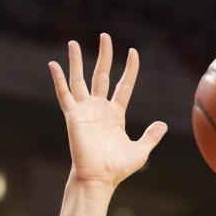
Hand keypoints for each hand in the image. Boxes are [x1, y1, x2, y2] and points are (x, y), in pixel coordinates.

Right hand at [49, 33, 166, 189]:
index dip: (130, 69)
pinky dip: (58, 79)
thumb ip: (151, 136)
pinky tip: (53, 64)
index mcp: (115, 115)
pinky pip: (64, 94)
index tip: (133, 52)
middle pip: (101, 75)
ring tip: (73, 42)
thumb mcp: (140, 151)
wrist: (98, 178)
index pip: (123, 85)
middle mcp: (99, 109)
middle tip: (105, 36)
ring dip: (76, 61)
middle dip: (104, 55)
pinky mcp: (73, 116)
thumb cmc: (117, 169)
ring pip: (79, 79)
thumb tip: (163, 125)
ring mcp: (85, 111)